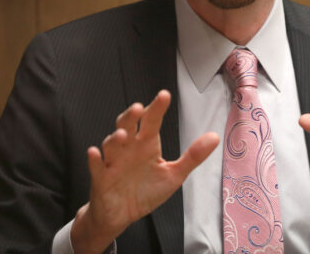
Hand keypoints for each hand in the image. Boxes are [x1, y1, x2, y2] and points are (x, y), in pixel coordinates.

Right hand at [71, 90, 218, 252]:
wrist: (122, 215)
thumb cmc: (145, 190)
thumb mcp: (173, 175)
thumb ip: (192, 156)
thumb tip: (215, 137)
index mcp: (146, 145)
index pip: (151, 122)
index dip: (157, 109)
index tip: (164, 95)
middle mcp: (129, 149)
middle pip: (127, 126)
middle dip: (131, 116)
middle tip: (139, 108)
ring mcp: (113, 162)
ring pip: (111, 145)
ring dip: (115, 138)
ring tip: (122, 134)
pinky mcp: (101, 179)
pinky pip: (96, 167)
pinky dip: (94, 160)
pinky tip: (95, 153)